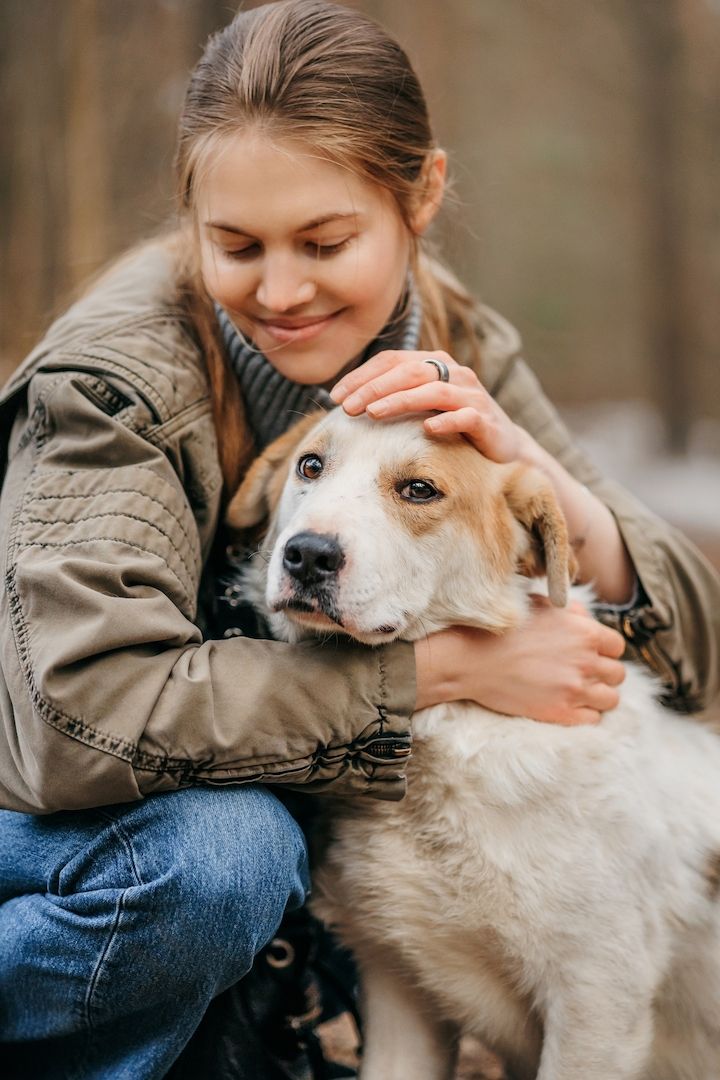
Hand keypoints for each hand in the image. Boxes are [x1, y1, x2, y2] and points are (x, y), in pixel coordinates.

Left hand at [331, 349, 529, 463]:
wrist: (503, 447)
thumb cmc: (453, 425)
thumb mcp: (421, 406)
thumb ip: (393, 397)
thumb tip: (346, 402)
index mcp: (434, 364)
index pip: (392, 361)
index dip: (362, 376)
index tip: (336, 396)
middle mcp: (454, 373)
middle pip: (409, 372)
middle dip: (374, 388)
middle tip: (348, 407)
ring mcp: (472, 395)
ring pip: (433, 391)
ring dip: (401, 401)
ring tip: (374, 414)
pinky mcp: (487, 420)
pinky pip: (465, 416)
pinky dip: (446, 421)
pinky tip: (426, 430)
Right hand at [414, 596, 625, 725]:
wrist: (471, 660)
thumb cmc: (502, 629)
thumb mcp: (538, 606)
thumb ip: (570, 612)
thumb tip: (586, 619)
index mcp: (584, 632)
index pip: (617, 646)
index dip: (604, 649)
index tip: (590, 654)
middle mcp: (586, 661)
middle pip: (617, 674)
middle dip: (603, 673)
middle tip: (582, 673)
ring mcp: (575, 690)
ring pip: (611, 699)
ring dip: (598, 695)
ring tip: (578, 692)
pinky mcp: (561, 713)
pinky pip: (593, 719)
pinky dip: (585, 713)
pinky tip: (568, 704)